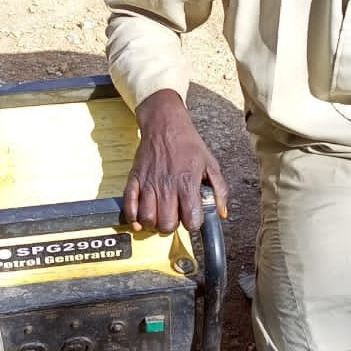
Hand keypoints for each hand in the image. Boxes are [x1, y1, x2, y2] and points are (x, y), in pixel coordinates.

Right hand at [123, 90, 228, 233]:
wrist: (165, 124)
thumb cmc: (188, 144)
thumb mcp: (210, 164)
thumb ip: (219, 190)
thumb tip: (221, 213)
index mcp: (188, 183)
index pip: (190, 220)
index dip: (193, 224)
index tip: (192, 218)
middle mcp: (167, 186)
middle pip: (166, 224)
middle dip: (172, 226)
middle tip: (175, 217)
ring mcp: (149, 183)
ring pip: (147, 219)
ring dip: (153, 223)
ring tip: (159, 216)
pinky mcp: (135, 179)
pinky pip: (129, 206)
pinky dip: (132, 217)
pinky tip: (140, 218)